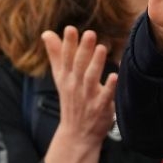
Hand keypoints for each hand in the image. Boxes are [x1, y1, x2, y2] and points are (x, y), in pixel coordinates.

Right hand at [41, 27, 117, 162]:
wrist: (76, 134)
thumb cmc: (71, 100)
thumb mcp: (60, 78)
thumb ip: (56, 55)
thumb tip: (47, 33)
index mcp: (66, 77)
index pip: (65, 58)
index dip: (67, 44)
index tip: (70, 29)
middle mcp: (75, 86)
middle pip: (78, 65)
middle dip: (83, 50)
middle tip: (90, 33)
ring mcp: (87, 97)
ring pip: (91, 78)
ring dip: (96, 63)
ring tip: (102, 48)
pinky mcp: (100, 108)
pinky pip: (106, 96)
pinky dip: (110, 87)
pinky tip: (116, 75)